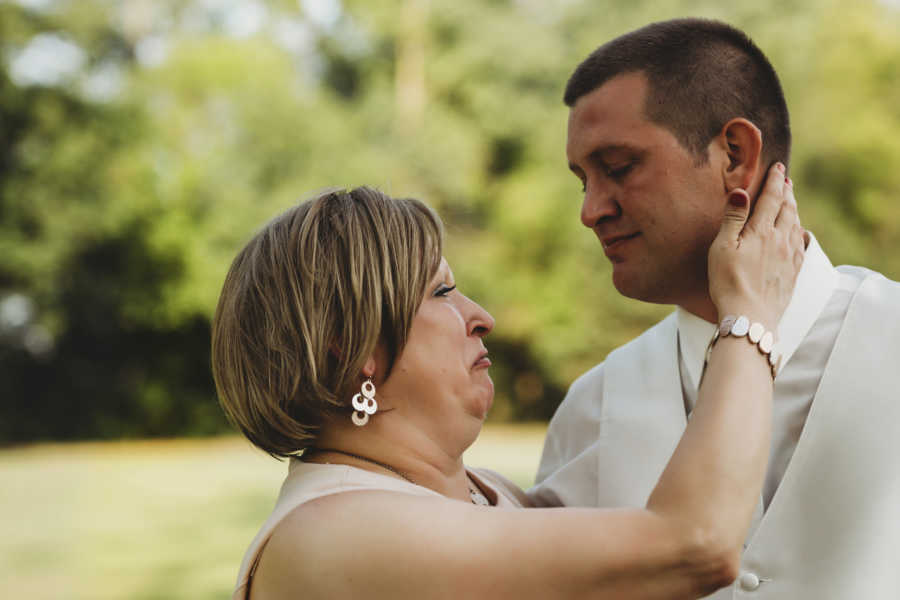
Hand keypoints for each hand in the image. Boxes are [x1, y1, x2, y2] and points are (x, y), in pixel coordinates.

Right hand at [708, 163, 805, 329]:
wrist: (751, 317)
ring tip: (791, 201)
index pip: (771, 199)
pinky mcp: (792, 273)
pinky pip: (800, 244)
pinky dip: (799, 231)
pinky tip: (799, 232)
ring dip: (794, 209)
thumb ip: (733, 218)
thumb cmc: (729, 282)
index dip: (775, 182)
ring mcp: (789, 257)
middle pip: (787, 209)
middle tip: (787, 180)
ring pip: (795, 225)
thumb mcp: (723, 247)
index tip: (778, 168)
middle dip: (786, 192)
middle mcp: (780, 240)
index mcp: (762, 231)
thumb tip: (742, 191)